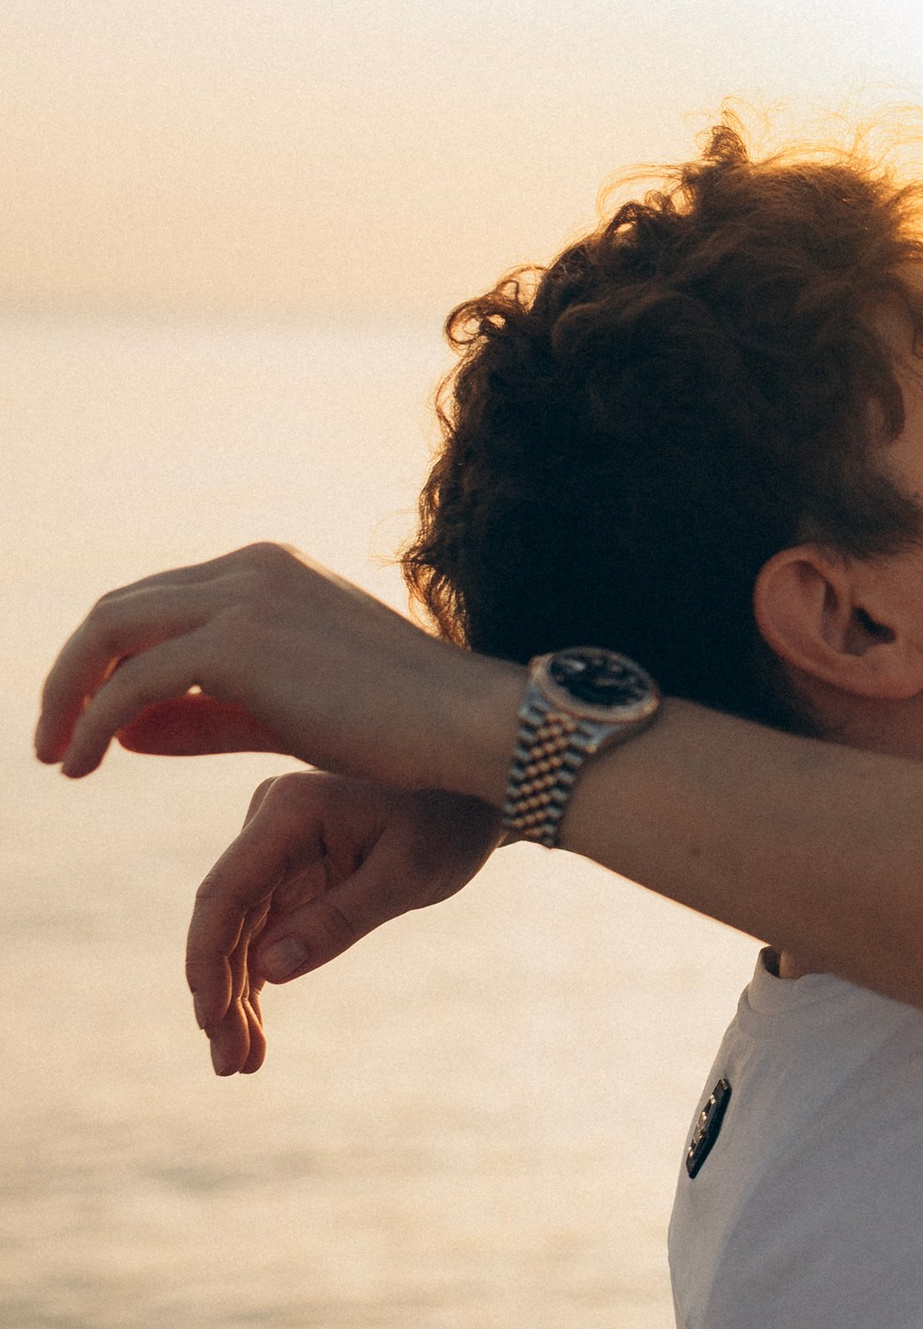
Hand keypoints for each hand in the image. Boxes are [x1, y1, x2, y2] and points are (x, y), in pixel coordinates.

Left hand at [36, 542, 519, 799]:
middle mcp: (250, 566)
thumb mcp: (286, 713)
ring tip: (55, 755)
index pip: (157, 600)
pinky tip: (81, 761)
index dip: (109, 657)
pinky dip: (90, 720)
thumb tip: (119, 728)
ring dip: (66, 695)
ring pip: (111, 633)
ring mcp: (243, 596)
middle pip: (121, 608)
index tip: (85, 714)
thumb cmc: (399, 730)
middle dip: (72, 671)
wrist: (465, 728)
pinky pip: (130, 682)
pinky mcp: (235, 643)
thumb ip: (205, 714)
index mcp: (269, 567)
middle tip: (52, 737)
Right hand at [189, 773, 502, 1075]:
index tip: (209, 1023)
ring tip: (243, 1064)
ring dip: (236, 997)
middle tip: (231, 1066)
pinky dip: (259, 978)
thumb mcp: (407, 876)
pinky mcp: (290, 868)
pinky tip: (254, 1032)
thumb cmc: (450, 823)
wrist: (476, 793)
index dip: (207, 963)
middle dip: (222, 996)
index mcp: (289, 811)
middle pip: (225, 921)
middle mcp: (268, 821)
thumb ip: (339, 920)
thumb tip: (267, 972)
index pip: (224, 894)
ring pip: (239, 933)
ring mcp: (275, 845)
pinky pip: (263, 929)